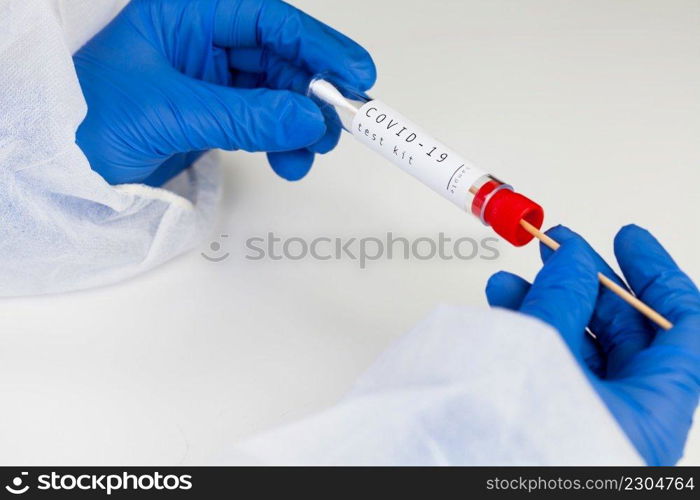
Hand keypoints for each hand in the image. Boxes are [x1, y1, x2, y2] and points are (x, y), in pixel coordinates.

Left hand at [74, 0, 375, 184]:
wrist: (61, 171)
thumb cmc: (85, 122)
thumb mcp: (171, 112)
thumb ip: (245, 116)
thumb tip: (308, 117)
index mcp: (186, 15)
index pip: (267, 20)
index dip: (317, 45)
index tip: (354, 74)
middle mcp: (203, 43)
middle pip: (281, 58)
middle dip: (314, 92)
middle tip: (339, 123)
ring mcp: (212, 82)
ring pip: (278, 94)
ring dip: (303, 123)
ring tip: (312, 151)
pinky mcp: (215, 117)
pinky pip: (264, 123)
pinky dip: (283, 143)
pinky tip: (290, 161)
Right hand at [485, 225, 699, 464]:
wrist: (455, 477)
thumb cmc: (517, 449)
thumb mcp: (546, 356)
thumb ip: (562, 300)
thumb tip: (573, 259)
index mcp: (651, 411)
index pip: (683, 328)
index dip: (656, 275)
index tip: (628, 241)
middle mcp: (625, 417)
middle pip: (624, 333)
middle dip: (585, 283)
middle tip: (560, 249)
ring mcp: (587, 418)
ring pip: (579, 347)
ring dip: (547, 304)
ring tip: (513, 280)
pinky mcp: (551, 419)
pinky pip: (549, 365)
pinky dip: (528, 331)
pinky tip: (504, 308)